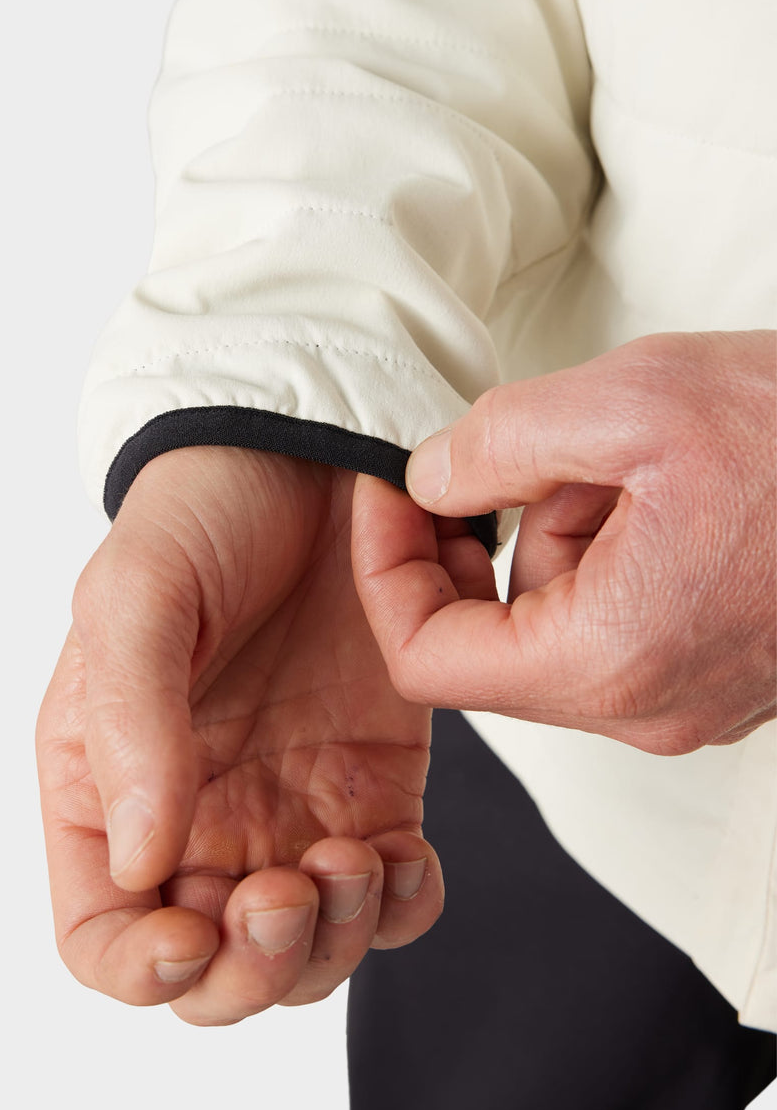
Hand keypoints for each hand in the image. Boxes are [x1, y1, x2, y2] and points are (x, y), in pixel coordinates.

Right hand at [36, 446, 488, 1024]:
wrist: (316, 451)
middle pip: (212, 973)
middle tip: (285, 891)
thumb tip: (141, 859)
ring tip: (351, 859)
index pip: (101, 937)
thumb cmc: (205, 513)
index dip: (140, 969)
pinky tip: (406, 854)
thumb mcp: (137, 593)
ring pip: (308, 955)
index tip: (191, 930)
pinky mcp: (375, 788)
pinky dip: (406, 905)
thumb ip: (131, 719)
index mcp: (109, 785)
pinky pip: (394, 896)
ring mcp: (290, 809)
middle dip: (253, 968)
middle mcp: (196, 815)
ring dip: (333, 942)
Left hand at [352, 331, 776, 755]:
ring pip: (558, 620)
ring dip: (561, 526)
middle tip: (537, 444)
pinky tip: (672, 483)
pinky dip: (614, 544)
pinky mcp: (724, 669)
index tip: (388, 489)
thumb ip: (497, 444)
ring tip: (637, 455)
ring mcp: (692, 698)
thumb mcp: (631, 402)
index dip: (385, 566)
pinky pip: (622, 617)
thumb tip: (427, 478)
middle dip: (492, 531)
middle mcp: (646, 708)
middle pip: (492, 637)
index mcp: (609, 660)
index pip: (427, 658)